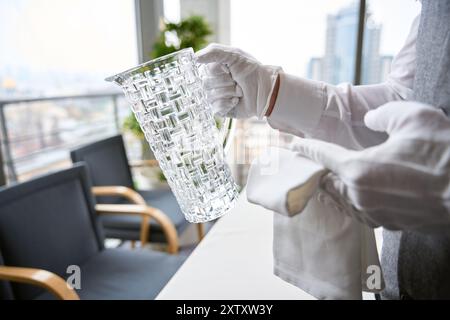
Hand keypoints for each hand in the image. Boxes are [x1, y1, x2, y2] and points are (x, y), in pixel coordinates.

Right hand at [196, 43, 280, 118]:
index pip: (205, 71)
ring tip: (239, 91)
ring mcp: (216, 97)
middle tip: (237, 81)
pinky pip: (215, 108)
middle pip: (206, 84)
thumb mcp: (234, 54)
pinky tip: (236, 101)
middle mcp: (213, 83)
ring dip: (229, 92)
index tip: (229, 70)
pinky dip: (228, 103)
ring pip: (210, 96)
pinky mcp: (221, 110)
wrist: (264, 90)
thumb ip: (213, 52)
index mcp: (214, 69)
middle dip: (225, 82)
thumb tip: (195, 58)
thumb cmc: (251, 71)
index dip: (218, 71)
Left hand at [292, 101, 449, 230]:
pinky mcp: (391, 224)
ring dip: (336, 189)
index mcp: (359, 169)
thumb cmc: (444, 153)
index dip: (306, 148)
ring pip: (344, 201)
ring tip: (333, 179)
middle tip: (313, 163)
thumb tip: (370, 118)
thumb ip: (382, 115)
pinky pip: (363, 212)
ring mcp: (376, 214)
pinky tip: (361, 194)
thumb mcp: (412, 118)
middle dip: (318, 173)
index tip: (293, 146)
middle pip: (327, 184)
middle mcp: (361, 196)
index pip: (322, 156)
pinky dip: (356, 201)